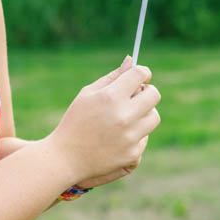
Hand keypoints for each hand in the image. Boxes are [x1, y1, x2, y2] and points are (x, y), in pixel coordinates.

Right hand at [47, 56, 160, 183]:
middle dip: (147, 91)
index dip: (143, 72)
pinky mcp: (133, 154)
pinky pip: (145, 136)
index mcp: (110, 97)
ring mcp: (130, 136)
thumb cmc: (75, 121)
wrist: (66, 158)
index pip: (140, 75)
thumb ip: (112, 77)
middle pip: (154, 95)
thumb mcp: (87, 94)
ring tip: (127, 116)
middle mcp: (123, 116)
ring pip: (154, 116)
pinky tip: (118, 137)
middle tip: (137, 95)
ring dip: (144, 113)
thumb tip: (131, 60)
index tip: (141, 76)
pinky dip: (136, 134)